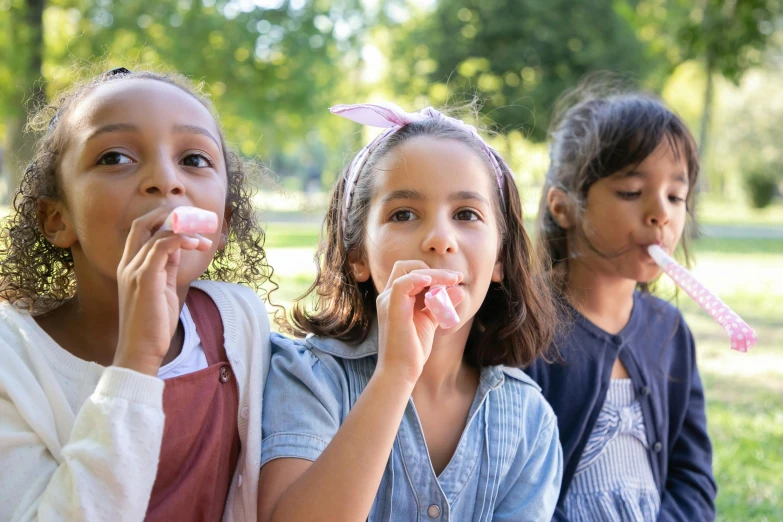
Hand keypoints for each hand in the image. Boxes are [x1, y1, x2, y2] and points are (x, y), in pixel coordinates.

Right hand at [113, 206, 212, 375]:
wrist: (141, 351)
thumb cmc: (153, 324)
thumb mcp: (163, 289)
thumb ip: (167, 267)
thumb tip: (179, 246)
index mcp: (129, 267)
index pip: (141, 230)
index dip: (164, 220)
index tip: (190, 224)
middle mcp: (127, 265)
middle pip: (142, 223)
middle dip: (169, 215)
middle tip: (196, 219)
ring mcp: (133, 270)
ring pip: (158, 234)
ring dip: (186, 232)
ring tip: (204, 241)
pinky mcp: (144, 278)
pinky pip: (163, 246)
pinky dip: (181, 239)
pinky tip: (196, 245)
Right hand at [375, 260, 463, 385]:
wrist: (401, 372)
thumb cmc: (413, 349)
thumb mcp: (432, 321)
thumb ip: (442, 304)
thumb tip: (460, 289)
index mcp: (396, 298)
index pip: (410, 272)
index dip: (432, 272)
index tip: (454, 280)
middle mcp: (388, 296)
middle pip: (406, 266)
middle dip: (432, 269)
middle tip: (454, 278)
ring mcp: (388, 300)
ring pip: (408, 270)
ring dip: (434, 274)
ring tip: (453, 281)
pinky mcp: (392, 308)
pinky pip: (403, 283)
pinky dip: (420, 279)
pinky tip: (436, 284)